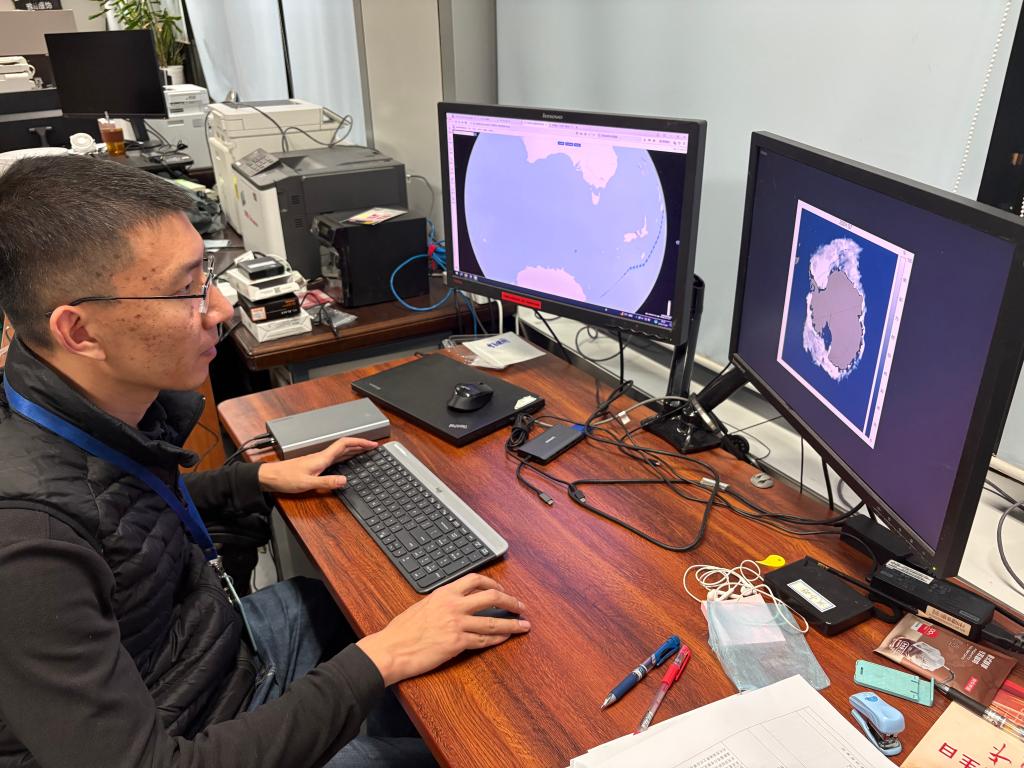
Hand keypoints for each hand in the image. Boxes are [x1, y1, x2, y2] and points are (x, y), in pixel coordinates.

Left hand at [257, 437, 377, 493]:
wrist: (269, 477)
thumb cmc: (285, 478)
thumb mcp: (307, 483)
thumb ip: (327, 482)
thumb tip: (344, 480)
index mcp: (322, 458)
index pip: (345, 444)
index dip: (360, 442)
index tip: (372, 444)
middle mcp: (321, 456)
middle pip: (345, 446)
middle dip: (360, 445)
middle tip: (373, 447)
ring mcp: (317, 460)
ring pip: (340, 451)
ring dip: (353, 450)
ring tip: (364, 452)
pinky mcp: (314, 464)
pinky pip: (334, 457)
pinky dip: (344, 456)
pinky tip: (345, 461)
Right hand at [356, 574, 529, 685]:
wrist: (392, 648)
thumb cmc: (402, 630)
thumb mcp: (422, 606)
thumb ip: (441, 602)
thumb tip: (454, 603)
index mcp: (444, 592)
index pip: (475, 580)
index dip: (493, 583)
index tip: (501, 589)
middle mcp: (453, 604)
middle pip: (491, 596)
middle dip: (511, 601)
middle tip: (521, 606)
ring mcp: (456, 623)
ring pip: (493, 621)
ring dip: (512, 623)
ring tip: (524, 625)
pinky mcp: (457, 642)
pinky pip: (484, 639)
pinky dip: (498, 639)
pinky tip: (506, 638)